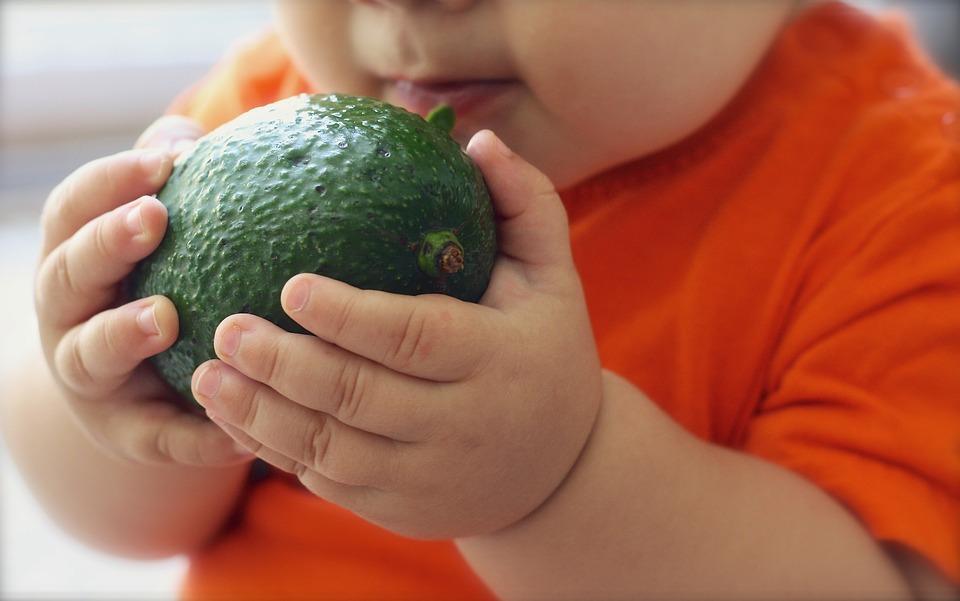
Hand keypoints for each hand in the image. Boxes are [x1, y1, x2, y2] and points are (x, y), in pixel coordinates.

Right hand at [35, 116, 251, 466]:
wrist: (139, 392)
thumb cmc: (158, 286)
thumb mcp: (155, 239)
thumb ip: (175, 186)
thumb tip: (199, 137)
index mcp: (75, 258)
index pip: (73, 210)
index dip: (107, 182)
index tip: (160, 161)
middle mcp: (68, 317)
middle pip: (67, 275)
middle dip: (104, 243)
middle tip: (153, 217)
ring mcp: (90, 379)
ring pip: (89, 355)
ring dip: (120, 333)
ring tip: (164, 317)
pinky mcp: (126, 433)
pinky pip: (156, 436)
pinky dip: (192, 432)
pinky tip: (236, 426)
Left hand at [191, 130, 601, 537]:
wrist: (559, 472)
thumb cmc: (546, 353)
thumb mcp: (554, 279)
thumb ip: (525, 204)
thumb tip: (478, 140)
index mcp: (497, 360)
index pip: (416, 338)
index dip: (351, 316)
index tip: (290, 287)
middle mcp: (462, 425)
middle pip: (360, 398)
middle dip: (285, 365)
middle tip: (226, 327)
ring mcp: (427, 477)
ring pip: (330, 450)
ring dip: (260, 416)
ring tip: (206, 377)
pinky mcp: (398, 509)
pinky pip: (327, 482)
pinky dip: (276, 451)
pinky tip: (235, 418)